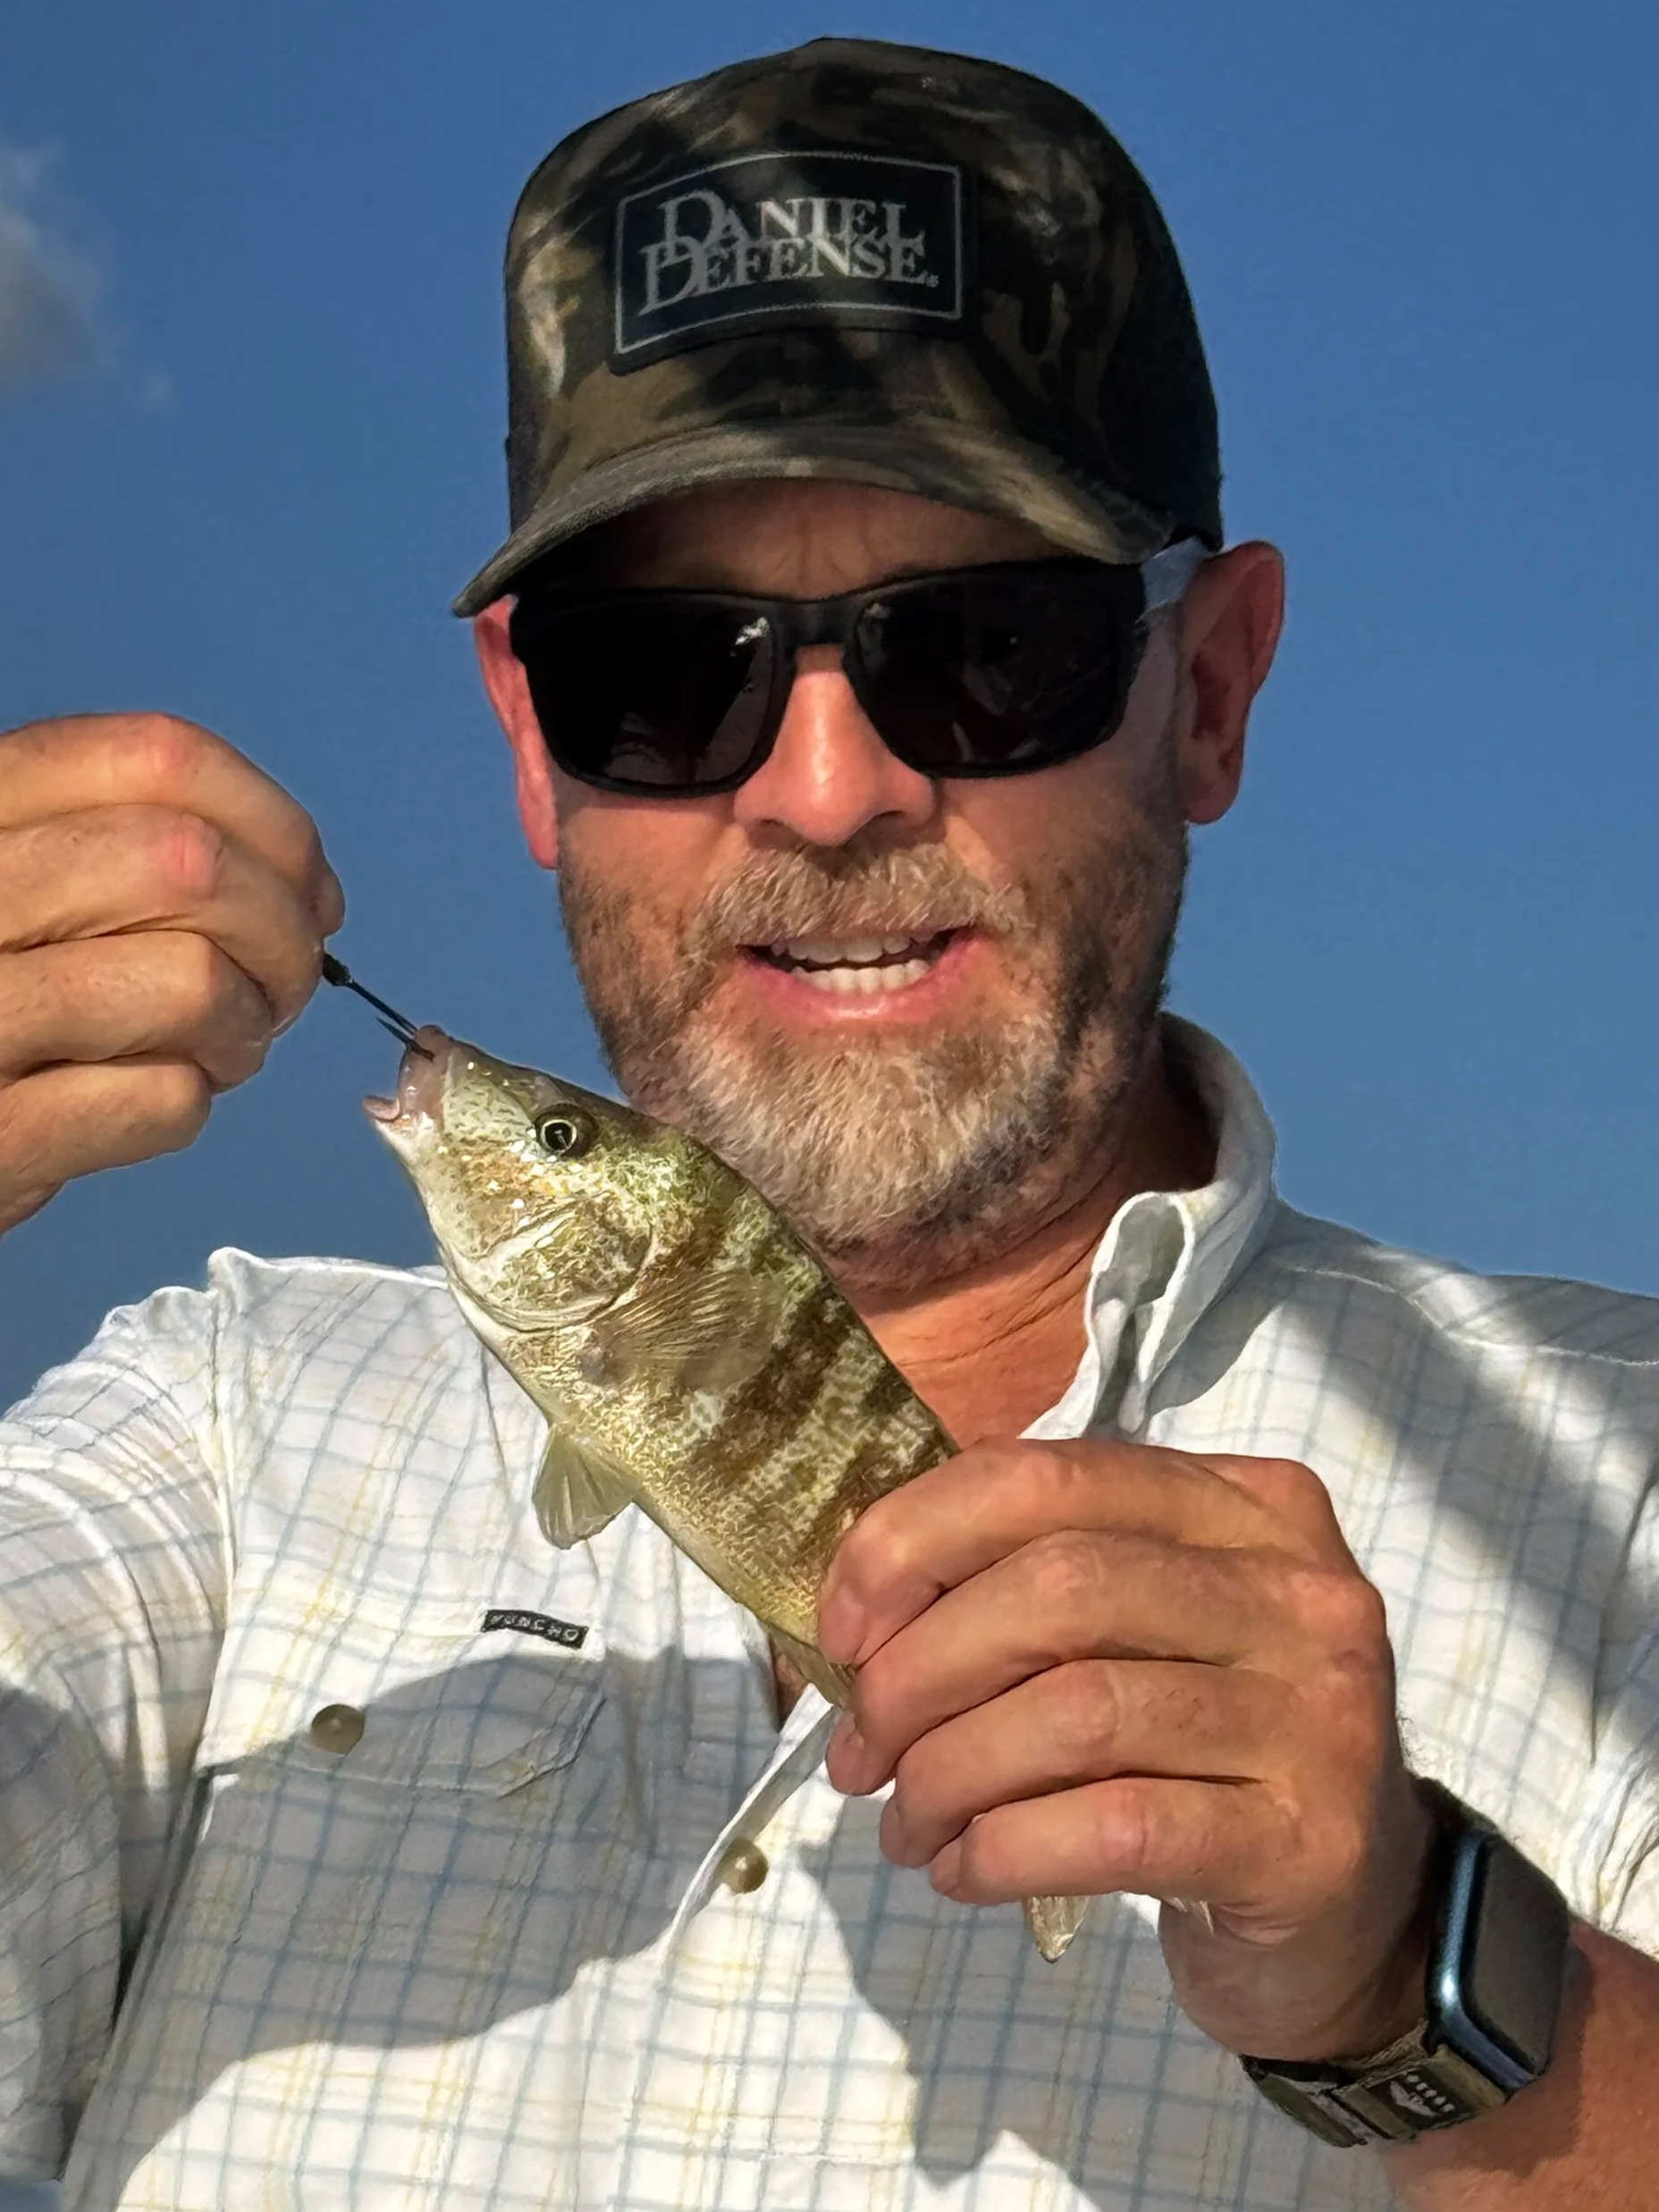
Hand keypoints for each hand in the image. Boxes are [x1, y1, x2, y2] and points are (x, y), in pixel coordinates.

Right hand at [0, 713, 342, 1236]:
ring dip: (245, 1024)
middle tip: (284, 986)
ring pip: (191, 980)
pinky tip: (154, 1100)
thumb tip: (311, 890)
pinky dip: (190, 1103)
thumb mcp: (25, 886)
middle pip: (191, 863)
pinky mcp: (0, 1132)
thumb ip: (137, 854)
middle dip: (283, 932)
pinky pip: (161, 1098)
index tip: (311, 891)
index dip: (273, 824)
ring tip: (220, 1050)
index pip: (160, 757)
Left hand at [819, 1438, 1436, 2060]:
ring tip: (907, 1824)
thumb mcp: (1136, 1633)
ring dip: (949, 1774)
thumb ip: (1024, 1589)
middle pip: (1058, 1587)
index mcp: (1245, 1503)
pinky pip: (1116, 1828)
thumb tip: (853, 1619)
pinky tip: (966, 1871)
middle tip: (861, 1751)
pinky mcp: (1306, 1838)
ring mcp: (1318, 1712)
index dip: (913, 1542)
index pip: (1045, 1476)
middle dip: (919, 1671)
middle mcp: (1300, 1589)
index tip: (841, 1631)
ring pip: (1078, 1711)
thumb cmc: (1204, 1750)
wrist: (1358, 1916)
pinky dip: (1006, 1849)